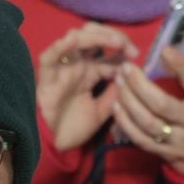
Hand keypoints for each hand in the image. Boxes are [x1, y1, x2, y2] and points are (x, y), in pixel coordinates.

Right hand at [37, 23, 136, 151]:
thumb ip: (114, 95)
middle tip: (130, 50)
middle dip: (113, 37)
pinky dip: (60, 47)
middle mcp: (77, 65)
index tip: (137, 57)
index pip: (109, 53)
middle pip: (94, 36)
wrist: (53, 146)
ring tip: (114, 42)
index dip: (124, 52)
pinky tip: (73, 40)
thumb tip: (128, 76)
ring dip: (96, 37)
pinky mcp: (46, 77)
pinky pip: (49, 57)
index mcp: (91, 72)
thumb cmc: (73, 128)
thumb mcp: (101, 112)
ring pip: (75, 39)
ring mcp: (62, 68)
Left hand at [111, 46, 183, 178]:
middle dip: (138, 84)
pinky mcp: (168, 155)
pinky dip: (126, 125)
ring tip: (117, 82)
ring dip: (128, 102)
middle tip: (126, 68)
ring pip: (146, 123)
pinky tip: (117, 108)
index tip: (164, 50)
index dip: (179, 64)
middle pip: (160, 103)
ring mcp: (179, 141)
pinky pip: (142, 141)